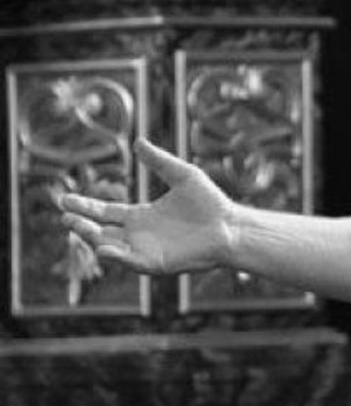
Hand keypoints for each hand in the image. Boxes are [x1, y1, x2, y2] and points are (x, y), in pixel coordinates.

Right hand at [59, 139, 237, 275]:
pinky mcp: (156, 263)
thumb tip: (139, 141)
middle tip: (64, 216)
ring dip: (91, 239)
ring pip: (109, 247)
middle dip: (80, 225)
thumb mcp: (182, 175)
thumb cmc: (210, 202)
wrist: (230, 225)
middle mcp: (138, 235)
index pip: (104, 212)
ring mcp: (145, 250)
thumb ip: (159, 161)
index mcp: (141, 216)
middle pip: (100, 231)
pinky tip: (104, 247)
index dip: (84, 206)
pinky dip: (116, 256)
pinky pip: (130, 262)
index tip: (64, 199)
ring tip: (76, 226)